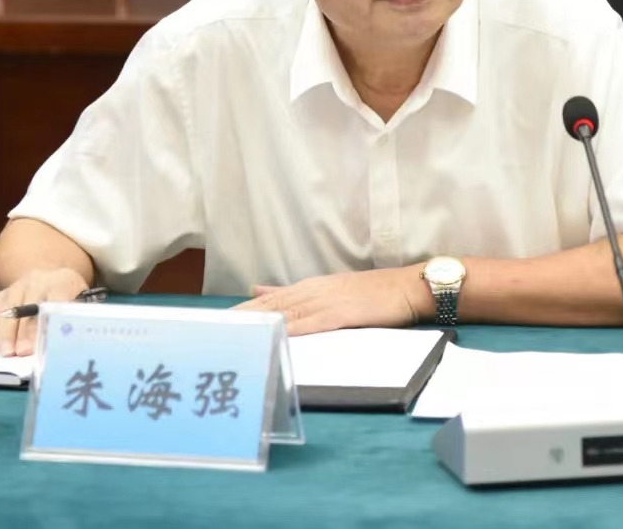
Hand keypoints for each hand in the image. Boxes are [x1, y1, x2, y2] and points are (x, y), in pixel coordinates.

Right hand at [0, 268, 88, 355]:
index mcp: (62, 282)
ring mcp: (18, 285)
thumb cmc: (69, 298)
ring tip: (6, 352)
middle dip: (24, 332)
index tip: (40, 344)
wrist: (53, 280)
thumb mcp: (79, 305)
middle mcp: (38, 280)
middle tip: (20, 353)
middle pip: (28, 307)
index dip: (45, 325)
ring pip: (8, 308)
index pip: (53, 303)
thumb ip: (72, 320)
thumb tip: (66, 344)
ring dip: (6, 332)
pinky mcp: (4, 292)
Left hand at [234, 266, 431, 335]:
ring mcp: (328, 301)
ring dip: (261, 322)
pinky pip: (313, 323)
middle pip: (271, 306)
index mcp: (308, 288)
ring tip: (236, 332)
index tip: (217, 321)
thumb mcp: (327, 288)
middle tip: (216, 329)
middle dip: (243, 317)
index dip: (242, 311)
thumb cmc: (371, 292)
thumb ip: (291, 292)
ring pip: (287, 313)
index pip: (268, 301)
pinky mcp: (343, 313)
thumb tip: (258, 288)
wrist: (407, 287)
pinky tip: (277, 335)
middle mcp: (313, 292)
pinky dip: (294, 329)